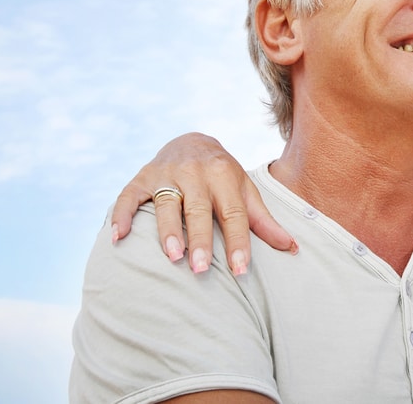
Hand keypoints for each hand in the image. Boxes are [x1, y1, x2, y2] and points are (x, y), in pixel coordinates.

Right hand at [110, 132, 296, 274]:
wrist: (191, 141)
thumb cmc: (223, 177)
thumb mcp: (245, 191)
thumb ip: (264, 221)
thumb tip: (293, 248)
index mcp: (224, 177)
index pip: (233, 213)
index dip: (238, 242)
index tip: (240, 270)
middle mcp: (195, 173)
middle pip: (198, 209)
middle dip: (200, 238)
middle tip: (201, 268)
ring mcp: (166, 174)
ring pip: (166, 203)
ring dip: (167, 230)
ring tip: (171, 256)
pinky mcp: (141, 178)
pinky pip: (128, 197)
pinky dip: (121, 216)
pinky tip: (118, 238)